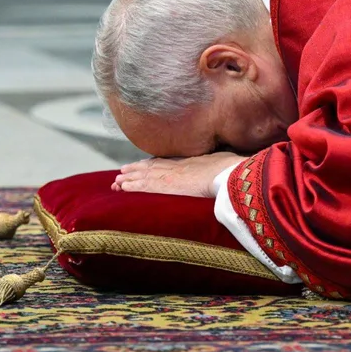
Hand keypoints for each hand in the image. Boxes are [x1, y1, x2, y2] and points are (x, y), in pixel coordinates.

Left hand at [112, 152, 247, 197]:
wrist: (230, 174)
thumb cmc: (234, 170)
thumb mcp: (227, 163)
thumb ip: (221, 165)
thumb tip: (230, 166)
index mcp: (191, 163)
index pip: (167, 163)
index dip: (152, 164)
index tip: (142, 165)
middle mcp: (178, 167)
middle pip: (152, 168)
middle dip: (136, 171)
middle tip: (121, 174)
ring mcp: (171, 176)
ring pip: (144, 176)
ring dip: (129, 179)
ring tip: (117, 182)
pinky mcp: (167, 187)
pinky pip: (144, 187)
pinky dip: (132, 187)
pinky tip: (122, 188)